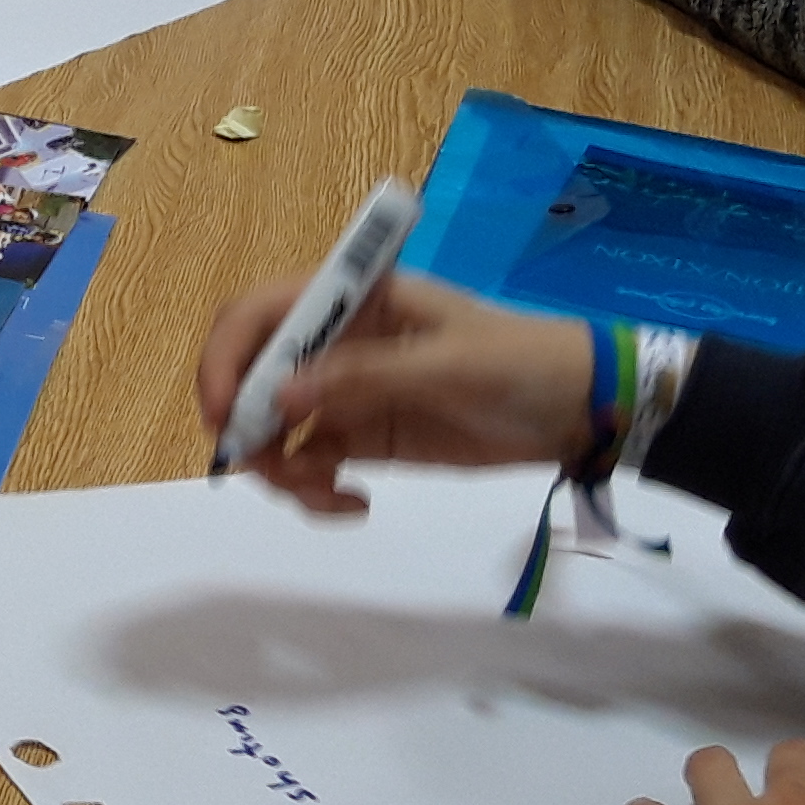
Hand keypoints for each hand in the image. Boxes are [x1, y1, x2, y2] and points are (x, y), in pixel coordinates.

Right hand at [196, 273, 592, 511]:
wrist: (580, 411)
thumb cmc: (519, 365)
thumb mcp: (448, 365)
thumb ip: (364, 376)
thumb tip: (277, 396)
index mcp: (354, 299)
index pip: (261, 313)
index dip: (227, 357)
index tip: (223, 414)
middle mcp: (337, 342)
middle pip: (252, 376)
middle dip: (245, 427)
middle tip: (267, 472)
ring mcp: (347, 394)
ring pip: (273, 430)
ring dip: (279, 469)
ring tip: (325, 495)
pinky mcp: (364, 441)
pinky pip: (310, 466)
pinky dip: (314, 492)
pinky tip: (353, 505)